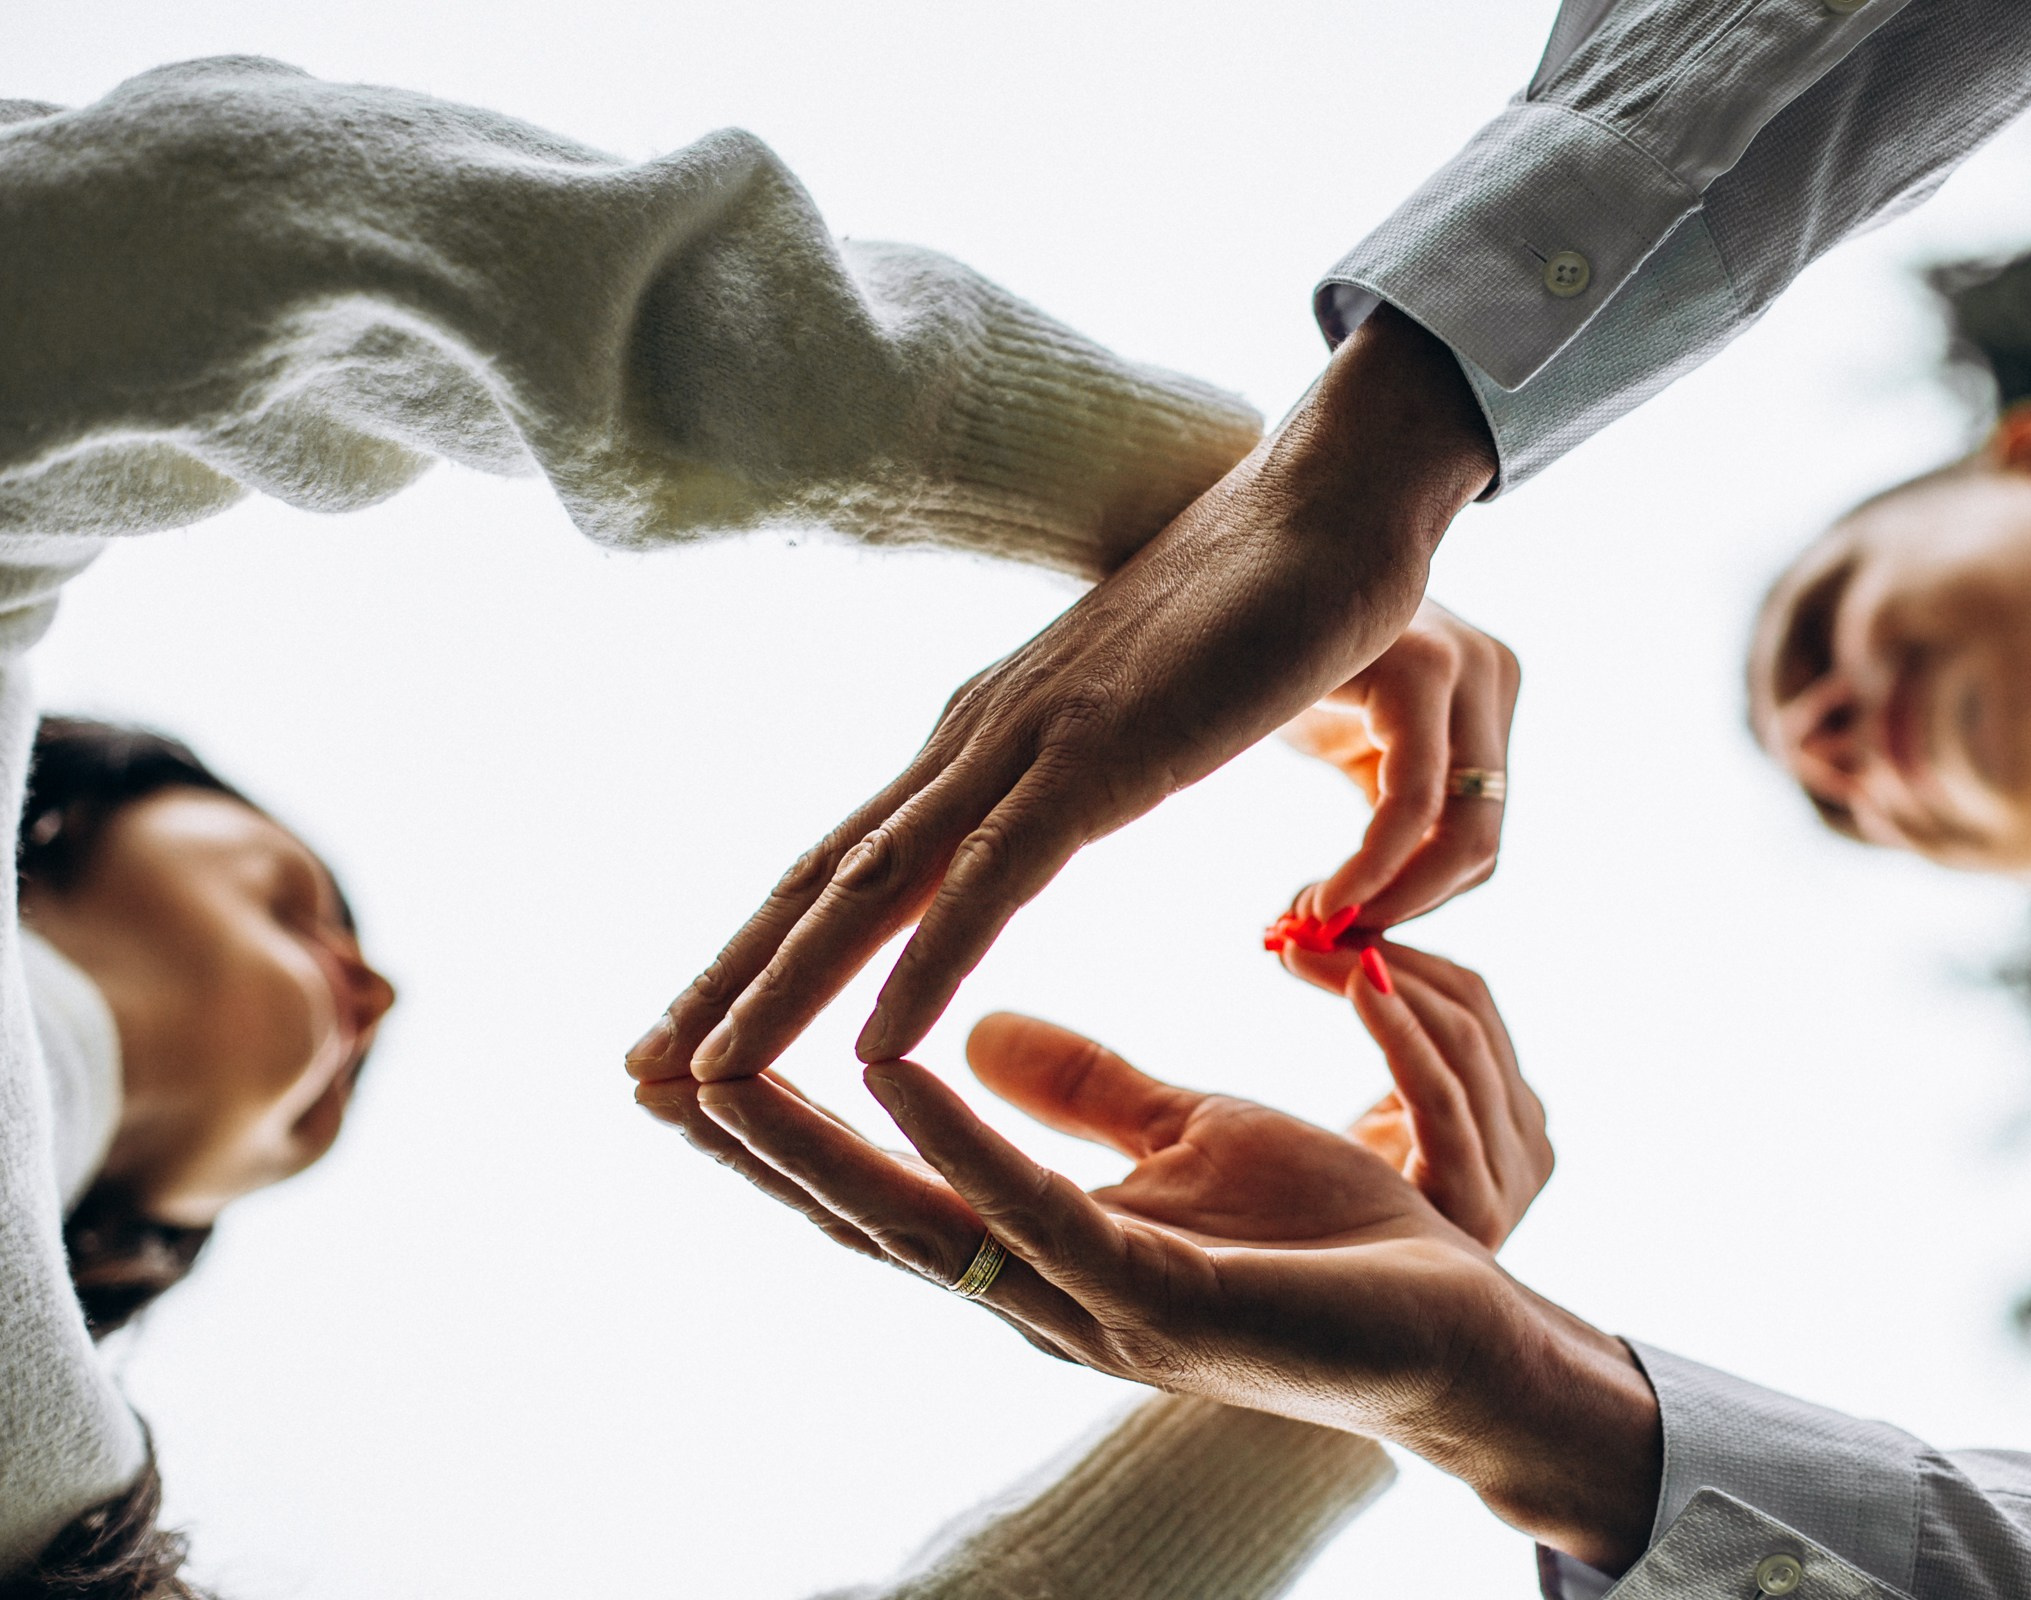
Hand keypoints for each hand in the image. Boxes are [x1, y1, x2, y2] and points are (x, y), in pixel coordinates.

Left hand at [625, 306, 1496, 1082]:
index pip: (851, 863)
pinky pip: (992, 884)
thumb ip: (1097, 782)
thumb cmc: (1258, 623)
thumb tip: (1061, 824)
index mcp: (988, 743)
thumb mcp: (1147, 727)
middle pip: (823, 882)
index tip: (696, 1028)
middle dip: (726, 985)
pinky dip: (922, 970)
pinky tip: (870, 1049)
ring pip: (873, 890)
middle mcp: (977, 742)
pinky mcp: (1099, 755)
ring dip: (779, 992)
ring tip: (696, 1083)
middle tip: (630, 1079)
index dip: (766, 949)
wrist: (1335, 509)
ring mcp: (1025, 744)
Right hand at [637, 958, 1655, 1567]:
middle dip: (754, 1142)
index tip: (696, 1042)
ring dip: (814, 1146)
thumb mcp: (1188, 1132)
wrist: (1463, 1317)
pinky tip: (895, 1069)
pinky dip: (961, 1140)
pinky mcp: (1165, 1299)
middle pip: (866, 1212)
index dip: (788, 1117)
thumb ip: (1083, 1091)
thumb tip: (976, 1027)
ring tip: (722, 1069)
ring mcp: (1096, 1305)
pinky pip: (1039, 1211)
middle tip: (647, 1066)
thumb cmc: (1329, 1235)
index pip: (887, 1178)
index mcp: (1046, 1245)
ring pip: (921, 1221)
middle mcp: (1047, 1289)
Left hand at [1289, 939, 1550, 1248]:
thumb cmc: (1353, 1224)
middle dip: (1384, 954)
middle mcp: (1528, 1135)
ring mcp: (1513, 1171)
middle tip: (1302, 920)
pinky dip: (1401, 1031)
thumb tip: (1337, 950)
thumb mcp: (1388, 1118)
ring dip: (1378, 979)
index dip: (1401, 950)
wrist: (1363, 1336)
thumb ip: (1393, 1039)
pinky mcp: (1478, 1203)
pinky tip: (1359, 984)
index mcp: (1510, 1107)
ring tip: (1305, 948)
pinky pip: (1442, 1096)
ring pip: (1459, 1039)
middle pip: (1467, 1010)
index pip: (1469, 999)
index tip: (1322, 917)